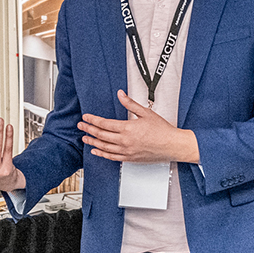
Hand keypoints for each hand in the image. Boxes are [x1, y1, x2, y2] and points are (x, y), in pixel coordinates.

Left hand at [79, 91, 199, 163]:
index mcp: (127, 128)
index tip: (86, 117)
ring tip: (85, 138)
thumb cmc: (162, 130)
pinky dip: (101, 153)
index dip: (92, 120)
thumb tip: (121, 94)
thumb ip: (130, 104)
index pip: (104, 124)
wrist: (172, 145)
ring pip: (104, 147)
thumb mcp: (146, 113)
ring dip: (92, 142)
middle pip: (101, 135)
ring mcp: (126, 151)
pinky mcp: (129, 158)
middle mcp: (124, 141)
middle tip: (81, 126)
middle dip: (88, 130)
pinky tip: (96, 151)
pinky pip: (111, 157)